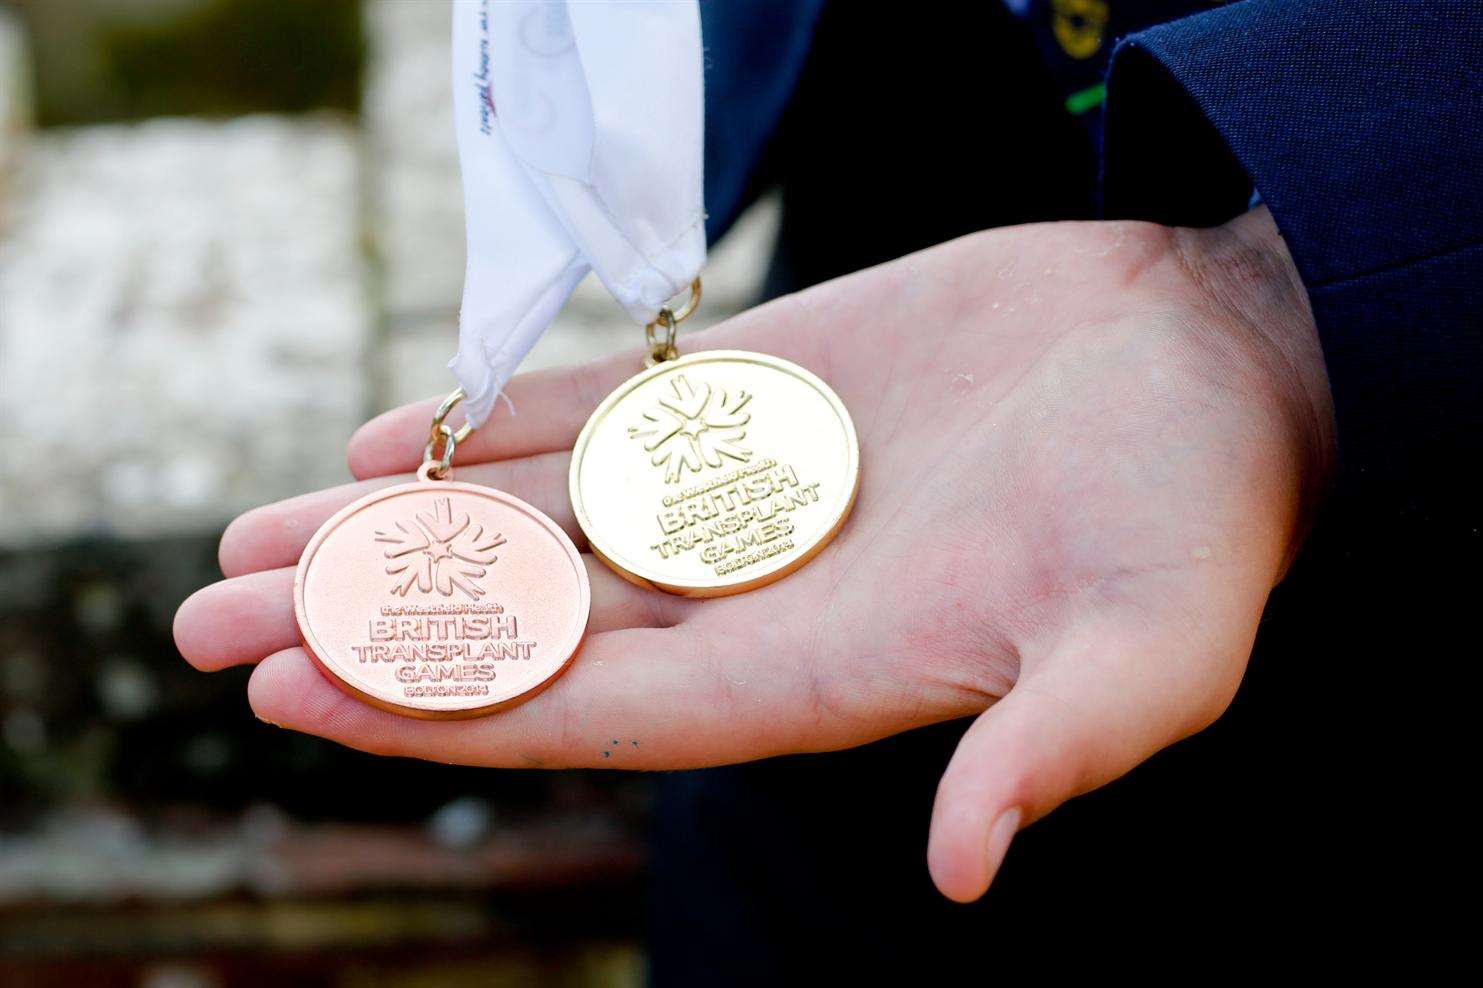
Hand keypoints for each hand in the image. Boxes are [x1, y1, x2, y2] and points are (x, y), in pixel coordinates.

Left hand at [175, 207, 1331, 900]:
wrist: (1211, 360)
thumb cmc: (1200, 515)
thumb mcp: (1155, 648)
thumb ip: (1054, 748)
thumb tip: (971, 868)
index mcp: (827, 674)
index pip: (601, 713)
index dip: (452, 708)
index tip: (302, 689)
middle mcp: (763, 594)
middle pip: (531, 624)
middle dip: (371, 626)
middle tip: (203, 621)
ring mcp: (749, 489)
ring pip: (537, 520)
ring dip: (395, 530)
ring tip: (249, 538)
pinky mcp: (762, 391)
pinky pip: (598, 418)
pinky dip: (490, 426)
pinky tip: (385, 440)